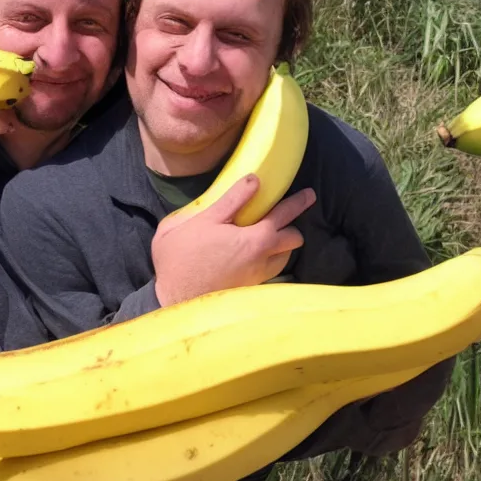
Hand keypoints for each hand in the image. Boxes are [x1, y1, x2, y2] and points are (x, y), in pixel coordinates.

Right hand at [152, 175, 315, 306]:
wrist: (171, 298)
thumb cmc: (180, 257)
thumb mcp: (200, 219)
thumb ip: (230, 200)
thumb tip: (252, 182)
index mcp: (253, 238)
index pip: (283, 213)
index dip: (298, 201)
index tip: (309, 194)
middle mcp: (262, 259)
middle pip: (293, 238)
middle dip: (293, 225)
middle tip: (287, 215)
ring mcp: (257, 277)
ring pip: (284, 257)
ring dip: (282, 245)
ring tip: (268, 236)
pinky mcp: (250, 290)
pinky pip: (270, 271)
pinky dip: (269, 260)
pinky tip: (252, 255)